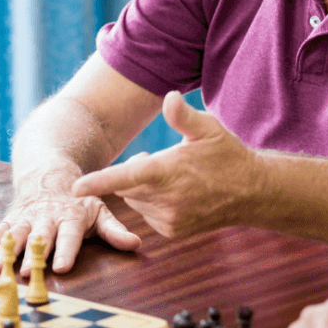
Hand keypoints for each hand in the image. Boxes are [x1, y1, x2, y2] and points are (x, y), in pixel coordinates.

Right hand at [0, 166, 140, 275]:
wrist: (49, 174)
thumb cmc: (79, 201)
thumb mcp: (100, 210)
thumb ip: (115, 230)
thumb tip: (136, 244)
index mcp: (71, 216)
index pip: (69, 236)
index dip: (65, 251)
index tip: (61, 267)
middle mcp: (47, 217)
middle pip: (39, 237)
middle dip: (32, 255)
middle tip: (24, 273)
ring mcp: (28, 217)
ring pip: (17, 234)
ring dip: (7, 251)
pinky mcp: (12, 218)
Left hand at [72, 91, 262, 238]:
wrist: (253, 193)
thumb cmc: (227, 155)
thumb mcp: (209, 129)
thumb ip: (184, 116)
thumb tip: (170, 97)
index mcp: (168, 172)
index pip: (125, 177)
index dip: (98, 182)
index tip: (74, 188)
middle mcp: (166, 200)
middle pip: (126, 185)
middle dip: (134, 172)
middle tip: (162, 162)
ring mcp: (169, 219)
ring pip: (134, 200)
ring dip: (143, 188)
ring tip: (174, 178)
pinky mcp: (171, 231)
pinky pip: (147, 213)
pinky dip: (153, 203)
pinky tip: (178, 195)